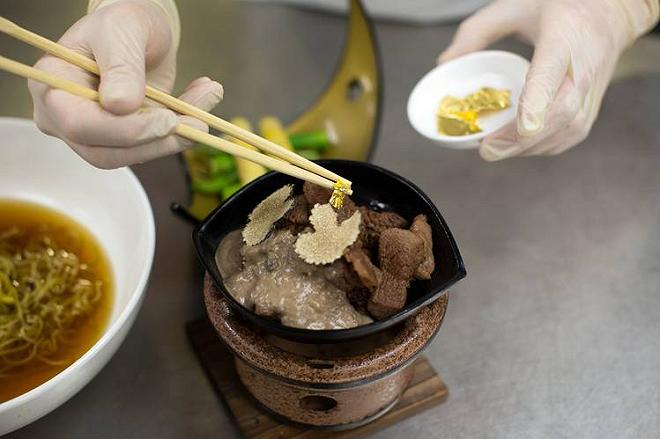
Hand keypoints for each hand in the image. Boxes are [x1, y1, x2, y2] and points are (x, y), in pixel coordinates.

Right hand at [28, 0, 223, 168]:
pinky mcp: (125, 139)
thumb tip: (120, 106)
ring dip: (178, 137)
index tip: (167, 121)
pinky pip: (154, 146)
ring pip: (135, 155)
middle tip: (198, 122)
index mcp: (52, 88)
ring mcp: (97, 133)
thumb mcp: (121, 31)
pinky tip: (203, 99)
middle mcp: (67, 118)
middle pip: (107, 152)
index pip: (81, 125)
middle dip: (157, 142)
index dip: (126, 130)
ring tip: (207, 99)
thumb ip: (121, 67)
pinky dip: (185, 130)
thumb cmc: (121, 23)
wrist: (139, 29)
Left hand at [438, 0, 658, 160]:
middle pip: (562, 111)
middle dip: (524, 138)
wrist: (608, 13)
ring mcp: (593, 89)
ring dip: (531, 147)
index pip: (552, 72)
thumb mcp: (513, 6)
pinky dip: (543, 147)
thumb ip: (477, 31)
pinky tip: (519, 146)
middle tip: (489, 149)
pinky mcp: (593, 106)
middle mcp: (584, 66)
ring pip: (569, 129)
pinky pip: (571, 135)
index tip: (523, 125)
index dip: (539, 101)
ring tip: (497, 149)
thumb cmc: (557, 7)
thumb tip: (445, 63)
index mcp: (564, 35)